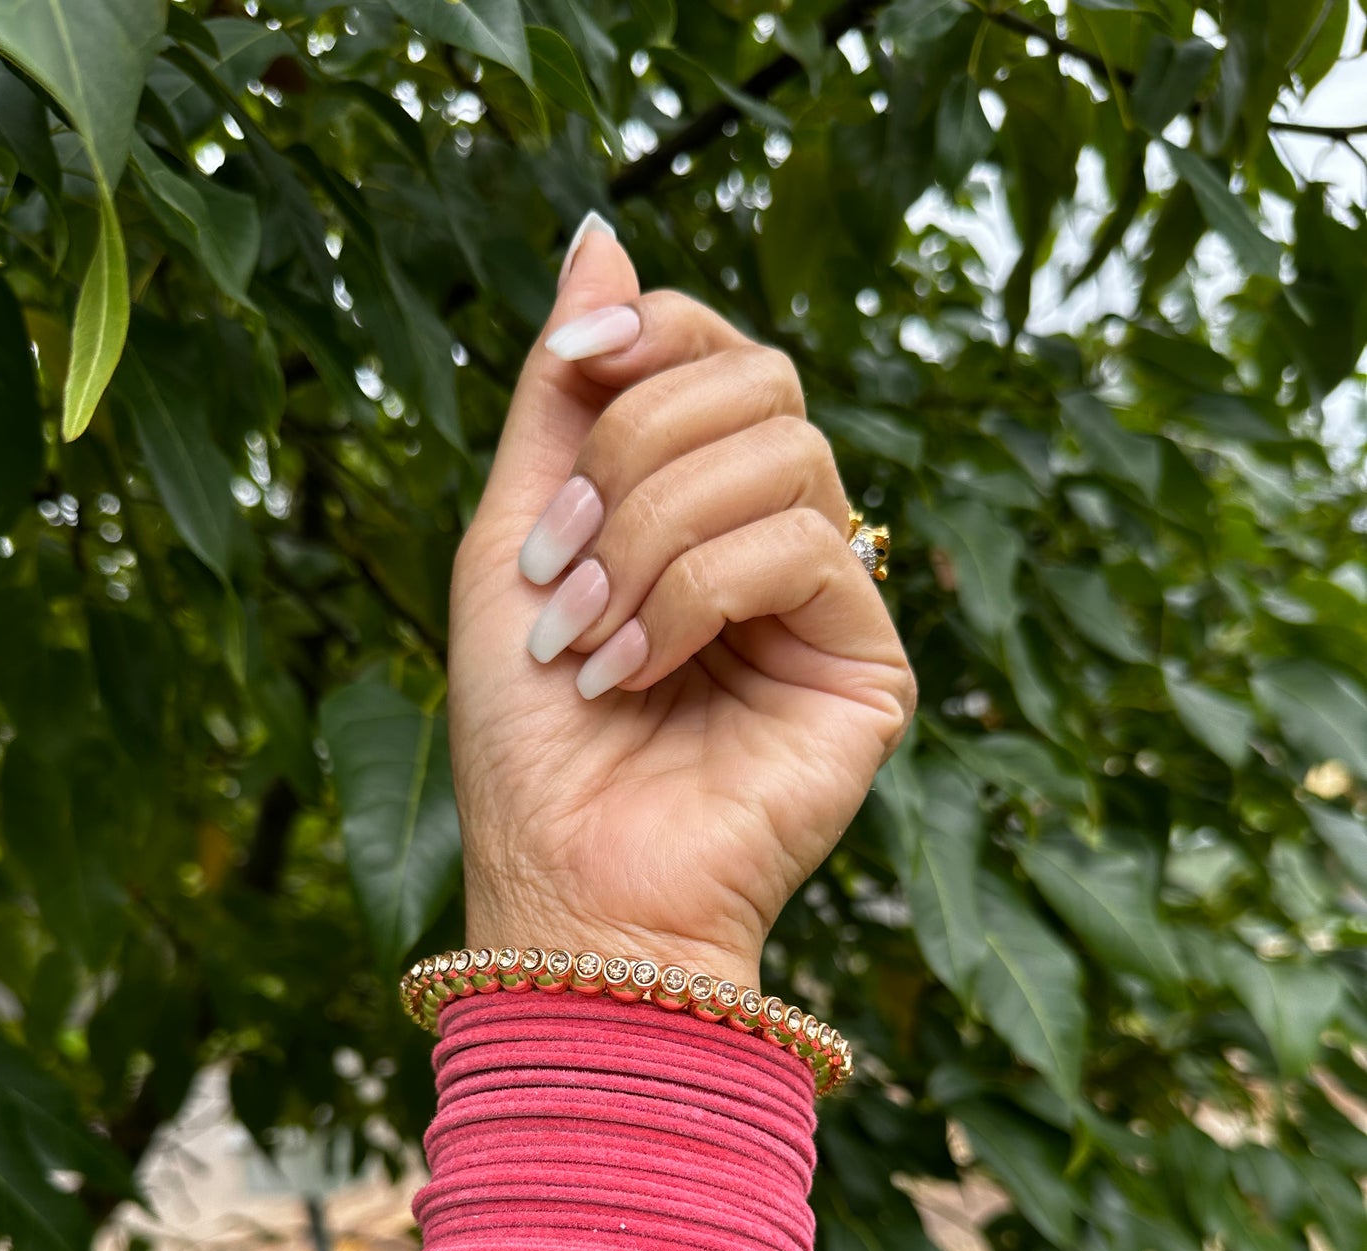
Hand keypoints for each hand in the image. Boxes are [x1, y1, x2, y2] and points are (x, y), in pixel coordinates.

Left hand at [448, 218, 914, 988]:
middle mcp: (773, 539)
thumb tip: (599, 233)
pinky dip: (696, 594)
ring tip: (588, 638)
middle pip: (757, 382)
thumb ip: (562, 395)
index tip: (572, 369)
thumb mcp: (515, 535)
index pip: (716, 352)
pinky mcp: (869, 663)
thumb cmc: (528, 738)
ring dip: (651, 534)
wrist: (564, 883)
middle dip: (634, 451)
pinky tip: (640, 671)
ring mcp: (827, 602)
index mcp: (696, 503)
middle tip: (559, 564)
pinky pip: (802, 546)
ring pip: (782, 454)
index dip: (653, 334)